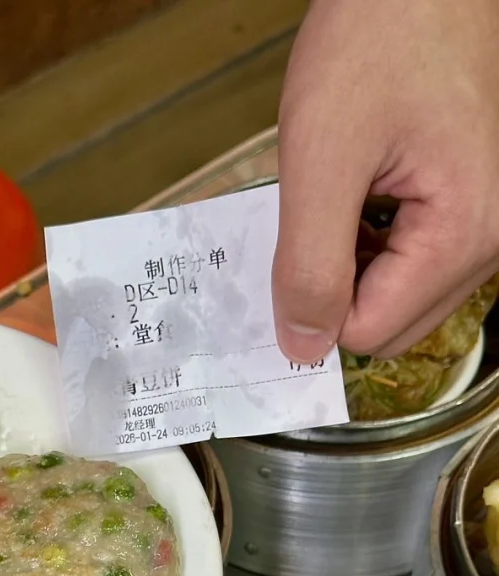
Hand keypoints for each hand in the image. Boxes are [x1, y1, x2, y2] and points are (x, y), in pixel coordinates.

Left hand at [273, 0, 498, 362]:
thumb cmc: (381, 35)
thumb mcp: (322, 156)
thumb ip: (310, 264)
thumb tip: (302, 349)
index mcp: (466, 235)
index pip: (369, 333)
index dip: (313, 306)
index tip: (287, 253)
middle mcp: (492, 240)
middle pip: (389, 325)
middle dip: (335, 289)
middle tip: (310, 218)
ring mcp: (487, 222)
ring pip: (397, 296)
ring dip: (350, 264)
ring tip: (338, 194)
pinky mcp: (472, 203)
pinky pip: (410, 259)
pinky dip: (368, 240)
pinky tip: (355, 192)